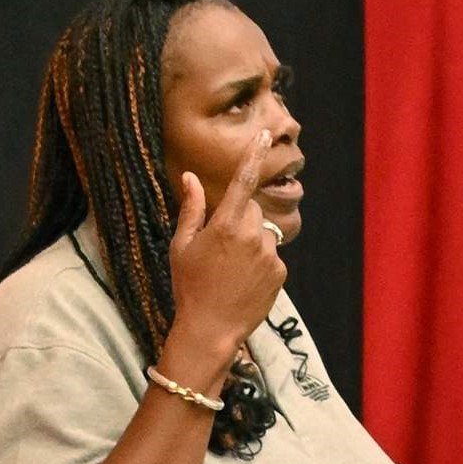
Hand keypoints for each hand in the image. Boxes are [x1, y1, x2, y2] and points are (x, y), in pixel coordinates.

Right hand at [162, 138, 289, 380]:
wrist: (211, 329)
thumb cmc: (189, 286)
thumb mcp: (182, 246)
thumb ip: (191, 209)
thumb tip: (190, 178)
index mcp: (226, 224)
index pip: (244, 181)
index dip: (253, 154)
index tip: (263, 134)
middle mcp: (253, 235)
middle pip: (253, 210)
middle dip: (241, 218)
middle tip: (221, 245)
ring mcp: (270, 254)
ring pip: (264, 233)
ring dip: (252, 242)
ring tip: (232, 268)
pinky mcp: (280, 272)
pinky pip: (272, 255)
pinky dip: (261, 262)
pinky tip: (243, 281)